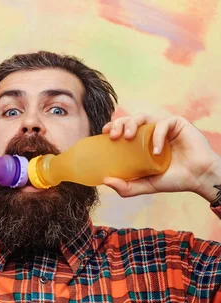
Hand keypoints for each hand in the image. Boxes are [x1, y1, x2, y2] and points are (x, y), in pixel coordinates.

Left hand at [101, 114, 220, 199]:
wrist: (198, 178)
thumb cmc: (173, 180)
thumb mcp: (145, 185)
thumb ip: (126, 186)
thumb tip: (105, 181)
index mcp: (141, 143)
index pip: (123, 130)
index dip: (112, 127)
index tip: (104, 133)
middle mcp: (151, 133)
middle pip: (130, 120)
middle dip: (118, 123)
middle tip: (113, 135)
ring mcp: (164, 127)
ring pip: (143, 116)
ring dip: (132, 123)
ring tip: (127, 136)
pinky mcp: (178, 124)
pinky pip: (163, 123)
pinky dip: (156, 136)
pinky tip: (156, 151)